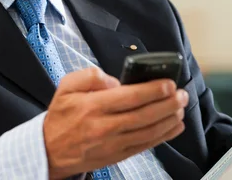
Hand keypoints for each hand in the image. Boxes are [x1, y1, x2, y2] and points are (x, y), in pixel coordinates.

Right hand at [43, 67, 187, 178]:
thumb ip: (90, 76)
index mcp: (93, 106)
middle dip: (167, 104)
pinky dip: (163, 136)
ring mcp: (112, 143)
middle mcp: (104, 126)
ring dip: (168, 120)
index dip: (153, 90)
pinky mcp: (117, 155)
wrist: (49, 150)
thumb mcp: (66, 86)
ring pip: (148, 132)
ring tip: (181, 108)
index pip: (130, 97)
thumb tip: (114, 81)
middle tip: (181, 94)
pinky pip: (145, 145)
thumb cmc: (61, 116)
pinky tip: (174, 126)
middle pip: (144, 115)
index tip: (168, 83)